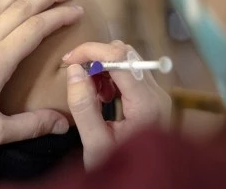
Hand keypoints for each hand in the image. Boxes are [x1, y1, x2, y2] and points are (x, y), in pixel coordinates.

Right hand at [63, 41, 170, 169]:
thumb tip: (74, 70)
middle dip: (96, 58)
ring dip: (103, 66)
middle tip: (76, 75)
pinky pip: (130, 72)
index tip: (68, 60)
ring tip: (90, 90)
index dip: (91, 51)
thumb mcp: (95, 143)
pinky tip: (101, 95)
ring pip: (128, 60)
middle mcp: (157, 93)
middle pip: (126, 54)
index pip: (120, 58)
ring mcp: (157, 94)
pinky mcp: (153, 97)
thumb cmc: (121, 168)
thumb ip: (84, 106)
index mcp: (146, 104)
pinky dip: (111, 75)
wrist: (144, 185)